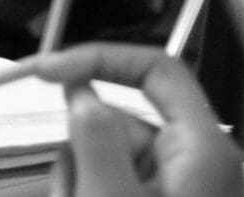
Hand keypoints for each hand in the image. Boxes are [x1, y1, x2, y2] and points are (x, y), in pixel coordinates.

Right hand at [0, 43, 243, 196]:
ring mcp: (174, 183)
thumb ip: (94, 141)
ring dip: (76, 174)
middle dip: (77, 147)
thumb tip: (79, 95)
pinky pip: (107, 173)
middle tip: (71, 189)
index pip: (155, 68)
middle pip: (118, 117)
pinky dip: (83, 186)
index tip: (42, 70)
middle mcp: (194, 159)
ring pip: (104, 149)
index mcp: (201, 148)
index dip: (96, 59)